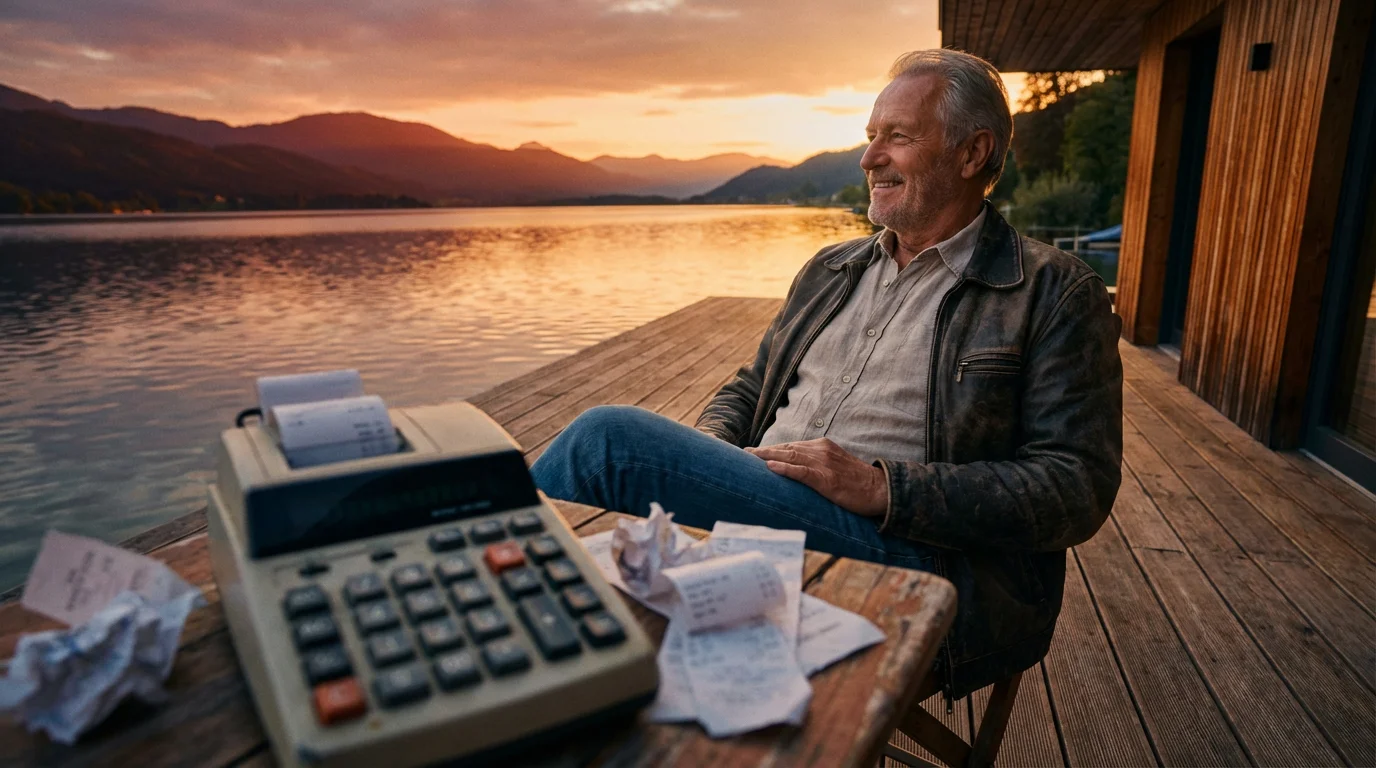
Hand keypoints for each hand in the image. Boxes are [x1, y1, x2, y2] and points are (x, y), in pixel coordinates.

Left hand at [745, 438, 888, 516]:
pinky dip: (784, 468)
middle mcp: (821, 450)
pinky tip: (770, 467)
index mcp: (823, 447)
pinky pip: (801, 471)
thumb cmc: (858, 483)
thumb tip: (798, 470)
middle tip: (744, 453)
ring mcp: (824, 463)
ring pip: (790, 456)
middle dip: (764, 451)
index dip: (772, 448)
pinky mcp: (826, 478)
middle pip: (786, 448)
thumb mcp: (836, 466)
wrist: (880, 490)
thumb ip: (818, 464)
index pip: (791, 446)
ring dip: (767, 456)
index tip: (754, 452)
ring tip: (749, 458)